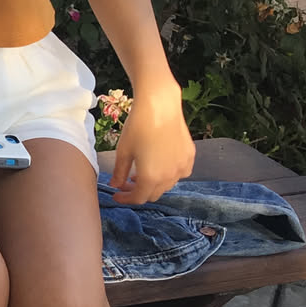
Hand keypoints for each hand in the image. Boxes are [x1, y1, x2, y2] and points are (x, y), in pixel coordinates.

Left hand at [108, 83, 193, 204]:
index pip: (138, 198)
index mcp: (151, 178)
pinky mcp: (190, 156)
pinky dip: (168, 174)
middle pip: (153, 193)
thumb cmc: (138, 127)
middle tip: (125, 183)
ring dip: (153, 183)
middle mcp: (169, 177)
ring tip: (140, 173)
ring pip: (167, 185)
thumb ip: (120, 172)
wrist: (160, 107)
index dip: (126, 199)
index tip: (116, 195)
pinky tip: (160, 164)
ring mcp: (182, 167)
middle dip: (138, 191)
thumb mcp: (123, 151)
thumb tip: (115, 185)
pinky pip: (180, 173)